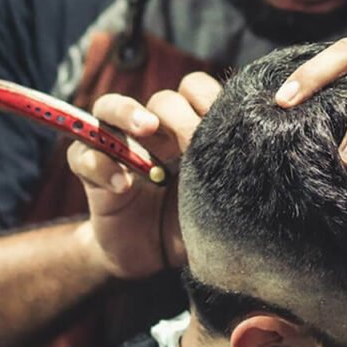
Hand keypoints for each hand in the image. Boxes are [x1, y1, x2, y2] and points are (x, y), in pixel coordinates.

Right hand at [68, 72, 220, 277]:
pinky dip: (101, 165)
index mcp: (187, 129)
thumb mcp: (215, 200)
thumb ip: (229, 176)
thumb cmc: (191, 224)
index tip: (217, 120)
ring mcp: (119, 148)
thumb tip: (264, 156)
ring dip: (126, 112)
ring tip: (144, 129)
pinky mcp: (92, 173)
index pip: (194, 89)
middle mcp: (153, 132)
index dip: (205, 96)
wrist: (152, 257)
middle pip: (157, 98)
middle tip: (184, 135)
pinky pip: (83, 156)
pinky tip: (124, 186)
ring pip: (106, 108)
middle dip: (172, 111)